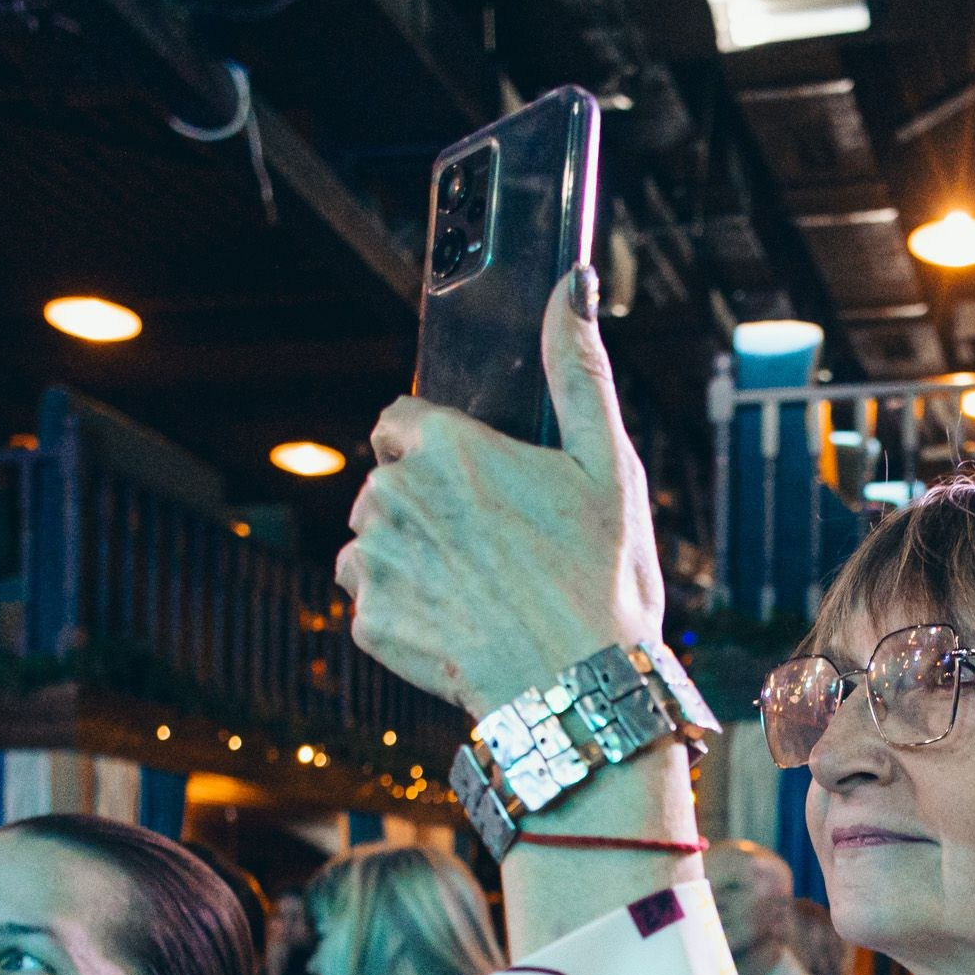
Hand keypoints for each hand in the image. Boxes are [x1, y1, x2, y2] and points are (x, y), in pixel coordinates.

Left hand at [339, 267, 661, 716]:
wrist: (579, 689)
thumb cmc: (603, 576)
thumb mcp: (607, 463)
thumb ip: (577, 368)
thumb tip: (569, 285)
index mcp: (443, 445)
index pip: (398, 418)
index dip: (436, 445)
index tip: (477, 479)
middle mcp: (392, 494)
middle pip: (386, 481)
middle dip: (426, 503)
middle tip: (494, 543)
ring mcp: (374, 561)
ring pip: (371, 540)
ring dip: (408, 555)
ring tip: (476, 585)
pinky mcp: (367, 622)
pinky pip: (370, 601)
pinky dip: (405, 611)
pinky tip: (458, 623)